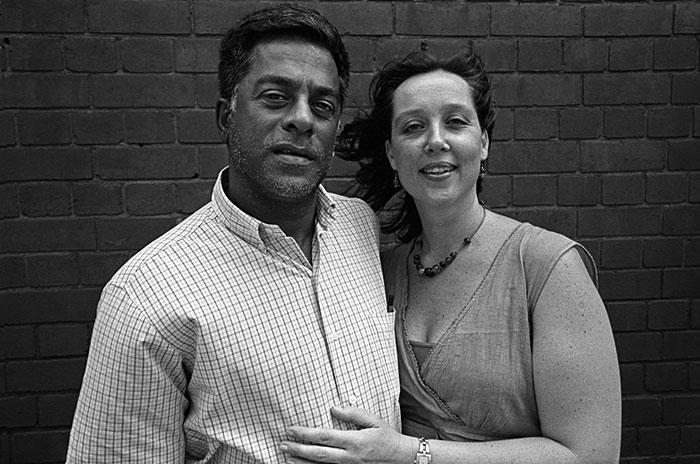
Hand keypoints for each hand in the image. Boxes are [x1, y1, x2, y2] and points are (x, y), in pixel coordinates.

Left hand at [280, 406, 414, 463]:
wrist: (401, 459)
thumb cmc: (387, 437)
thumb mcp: (374, 421)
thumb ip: (354, 414)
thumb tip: (333, 408)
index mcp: (355, 441)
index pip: (324, 437)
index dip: (305, 434)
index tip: (291, 429)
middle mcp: (350, 457)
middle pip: (318, 454)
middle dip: (298, 449)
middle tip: (282, 444)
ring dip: (301, 462)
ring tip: (286, 457)